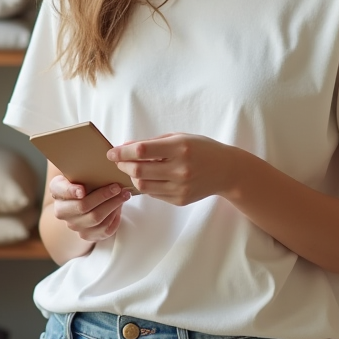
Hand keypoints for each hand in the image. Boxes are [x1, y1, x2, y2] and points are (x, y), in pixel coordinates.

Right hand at [47, 175, 130, 241]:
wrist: (84, 199)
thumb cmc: (84, 181)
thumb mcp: (79, 172)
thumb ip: (84, 169)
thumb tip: (99, 166)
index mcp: (57, 191)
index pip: (61, 190)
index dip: (71, 191)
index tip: (82, 190)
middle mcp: (62, 211)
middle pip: (82, 206)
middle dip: (103, 196)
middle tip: (117, 187)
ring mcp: (74, 225)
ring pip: (95, 219)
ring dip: (113, 206)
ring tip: (125, 195)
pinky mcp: (87, 235)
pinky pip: (103, 230)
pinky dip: (114, 218)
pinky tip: (120, 208)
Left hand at [107, 133, 238, 206]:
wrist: (226, 170)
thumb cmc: (201, 149)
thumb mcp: (179, 137)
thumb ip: (152, 142)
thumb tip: (125, 147)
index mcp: (179, 148)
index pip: (141, 151)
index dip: (122, 152)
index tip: (111, 152)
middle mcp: (180, 169)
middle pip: (138, 170)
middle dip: (123, 165)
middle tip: (118, 160)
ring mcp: (180, 187)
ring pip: (143, 185)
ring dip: (132, 176)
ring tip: (132, 169)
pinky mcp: (180, 200)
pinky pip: (154, 194)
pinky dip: (146, 185)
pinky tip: (149, 177)